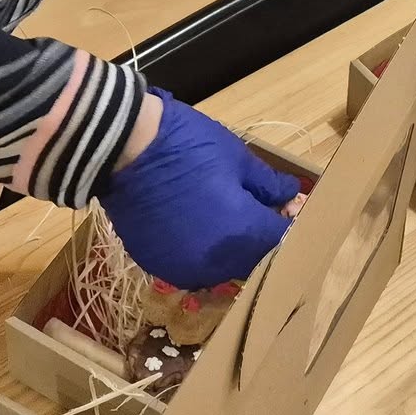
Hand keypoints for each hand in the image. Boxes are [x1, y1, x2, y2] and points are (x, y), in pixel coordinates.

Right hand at [97, 89, 300, 290]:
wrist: (124, 147)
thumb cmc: (189, 145)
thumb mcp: (237, 158)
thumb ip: (268, 185)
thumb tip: (291, 197)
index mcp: (242, 234)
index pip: (281, 241)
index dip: (287, 225)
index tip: (288, 208)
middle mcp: (215, 262)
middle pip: (253, 260)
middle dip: (262, 240)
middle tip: (260, 212)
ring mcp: (183, 268)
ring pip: (221, 269)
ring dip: (232, 251)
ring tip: (227, 220)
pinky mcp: (157, 265)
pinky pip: (191, 267)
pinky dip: (202, 253)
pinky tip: (199, 228)